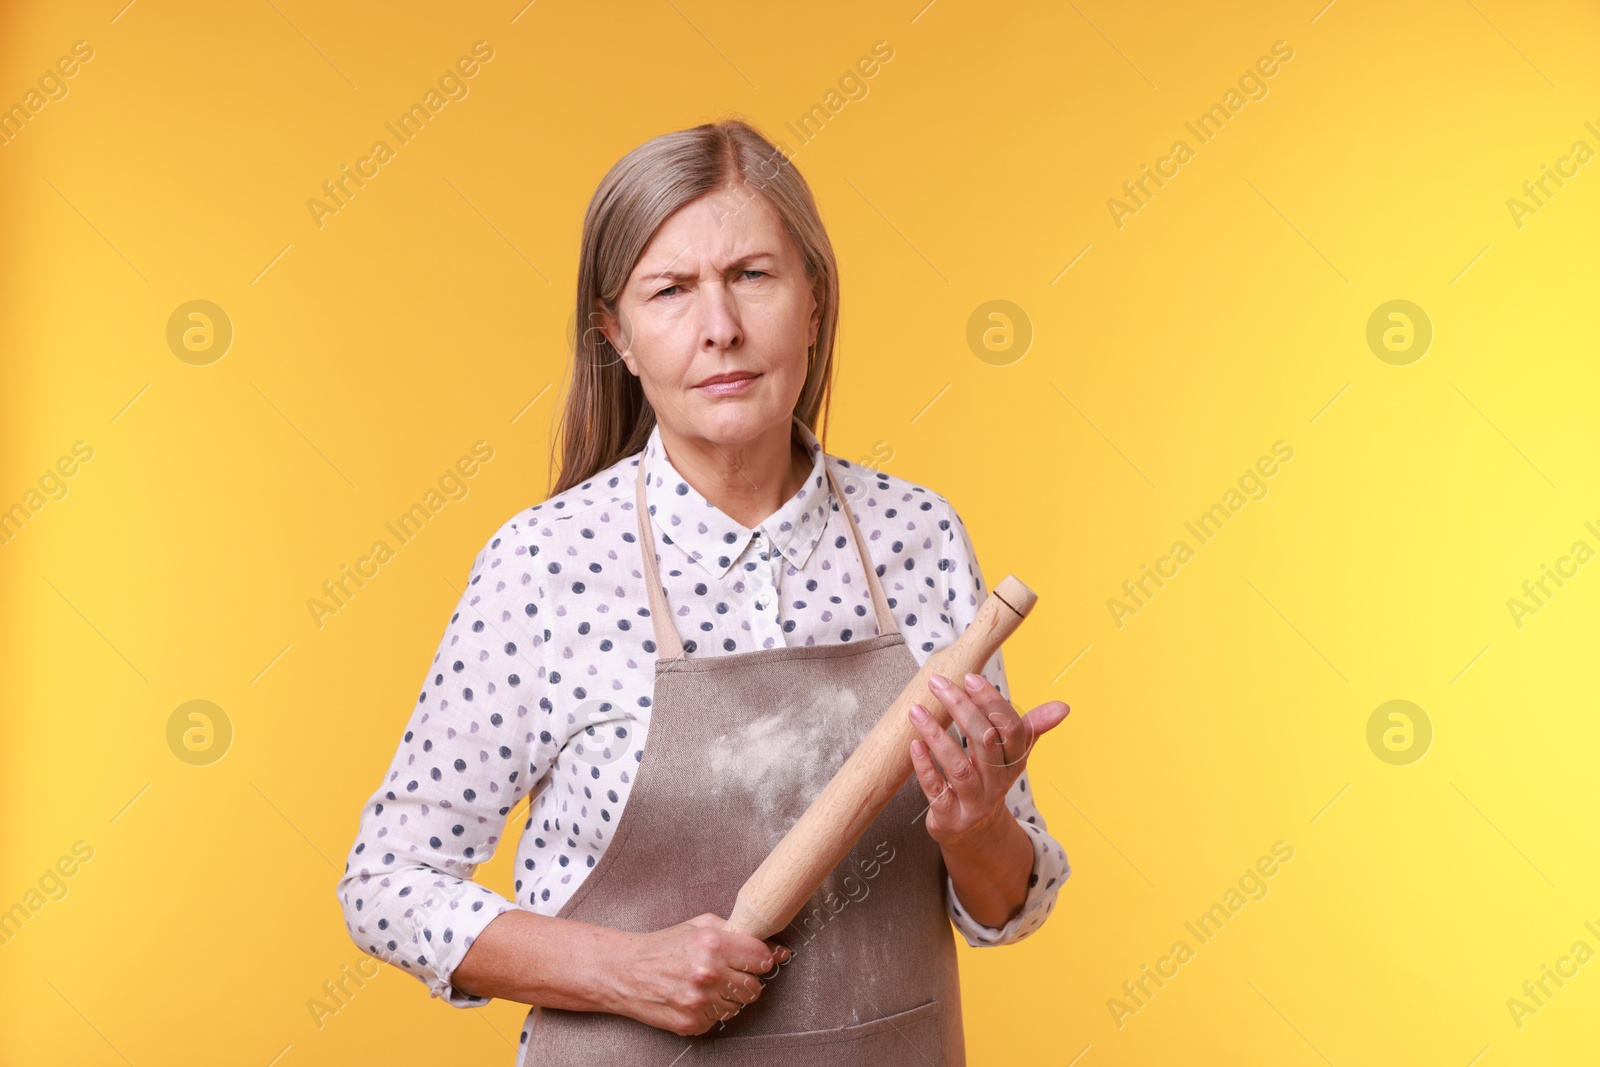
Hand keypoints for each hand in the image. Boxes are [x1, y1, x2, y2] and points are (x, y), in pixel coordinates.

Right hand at [611, 913, 792, 1035]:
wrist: (624, 971)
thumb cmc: (662, 947)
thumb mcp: (699, 926)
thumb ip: (737, 932)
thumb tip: (776, 949)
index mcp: (712, 944)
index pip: (761, 958)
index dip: (761, 959)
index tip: (755, 960)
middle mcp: (708, 973)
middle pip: (754, 987)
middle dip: (744, 980)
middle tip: (726, 973)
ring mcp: (700, 1001)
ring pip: (738, 1006)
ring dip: (727, 997)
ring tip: (706, 985)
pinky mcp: (691, 1023)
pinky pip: (719, 1020)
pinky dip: (710, 1011)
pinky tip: (694, 998)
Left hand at [907, 671, 1067, 847]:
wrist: (976, 834)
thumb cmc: (990, 781)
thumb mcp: (1012, 758)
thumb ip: (1031, 728)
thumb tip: (1064, 706)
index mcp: (1014, 763)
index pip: (1011, 729)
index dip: (992, 702)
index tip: (970, 677)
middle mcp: (997, 783)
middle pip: (985, 742)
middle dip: (961, 709)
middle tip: (938, 683)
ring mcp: (974, 802)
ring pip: (959, 767)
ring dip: (936, 736)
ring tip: (917, 711)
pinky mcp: (950, 816)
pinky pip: (937, 790)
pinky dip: (925, 767)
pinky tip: (914, 745)